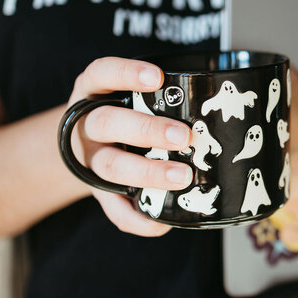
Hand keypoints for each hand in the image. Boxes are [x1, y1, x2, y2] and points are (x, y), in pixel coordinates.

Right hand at [67, 57, 193, 236]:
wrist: (82, 146)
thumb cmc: (120, 113)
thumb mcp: (125, 93)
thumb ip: (158, 95)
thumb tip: (214, 104)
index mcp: (93, 91)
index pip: (102, 73)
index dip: (126, 74)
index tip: (156, 78)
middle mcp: (86, 124)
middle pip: (107, 123)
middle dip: (147, 130)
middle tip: (184, 137)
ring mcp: (88, 158)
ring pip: (110, 166)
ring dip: (148, 173)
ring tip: (182, 176)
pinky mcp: (95, 191)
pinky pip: (112, 209)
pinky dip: (137, 219)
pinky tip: (161, 223)